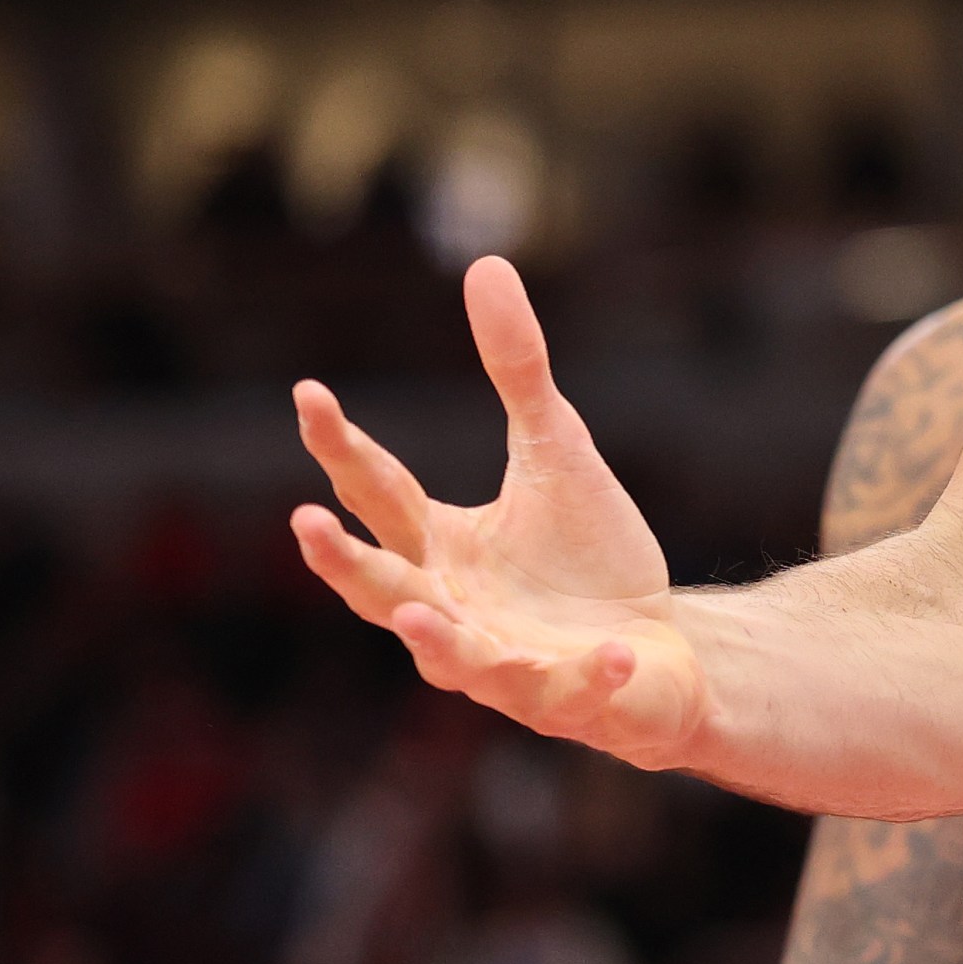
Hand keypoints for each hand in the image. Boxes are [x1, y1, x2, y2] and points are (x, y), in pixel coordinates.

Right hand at [291, 257, 708, 767]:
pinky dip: (593, 674)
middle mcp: (455, 611)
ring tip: (419, 616)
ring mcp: (506, 665)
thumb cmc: (586, 556)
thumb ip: (518, 371)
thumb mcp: (555, 450)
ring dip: (436, 642)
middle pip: (385, 589)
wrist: (658, 647)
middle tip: (304, 524)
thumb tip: (484, 264)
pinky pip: (575, 691)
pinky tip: (619, 650)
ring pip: (457, 662)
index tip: (309, 392)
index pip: (378, 493)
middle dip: (345, 564)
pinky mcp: (573, 699)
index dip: (341, 445)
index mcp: (441, 549)